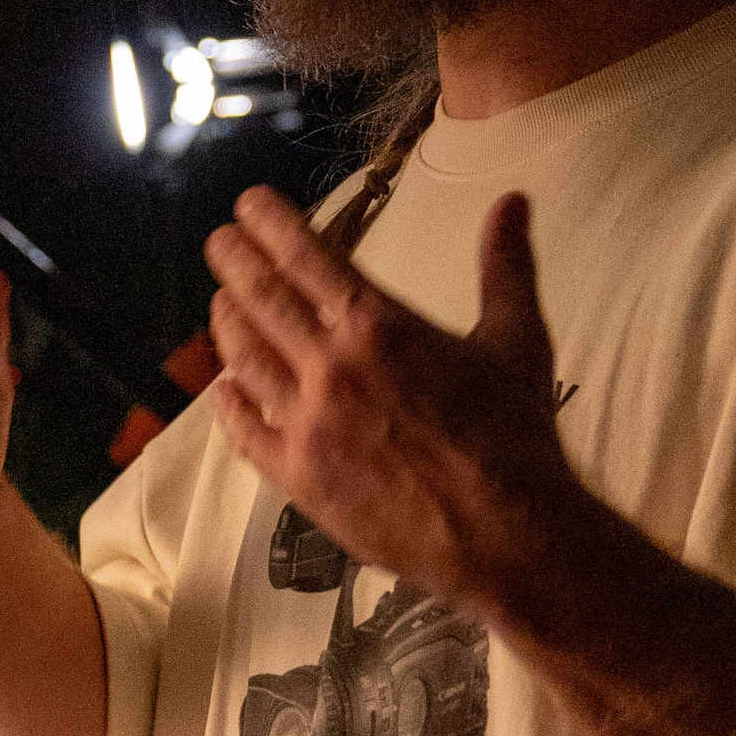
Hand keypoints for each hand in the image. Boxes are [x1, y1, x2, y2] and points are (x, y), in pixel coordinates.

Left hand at [205, 182, 570, 614]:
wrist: (505, 535)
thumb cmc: (515, 437)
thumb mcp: (515, 339)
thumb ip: (505, 265)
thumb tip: (514, 200)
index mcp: (377, 325)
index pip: (304, 257)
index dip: (269, 224)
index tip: (248, 205)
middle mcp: (329, 368)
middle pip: (260, 299)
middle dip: (234, 262)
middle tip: (220, 242)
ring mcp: (306, 425)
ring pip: (244, 361)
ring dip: (227, 324)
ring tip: (221, 303)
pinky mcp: (298, 478)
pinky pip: (244, 433)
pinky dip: (228, 406)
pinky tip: (222, 390)